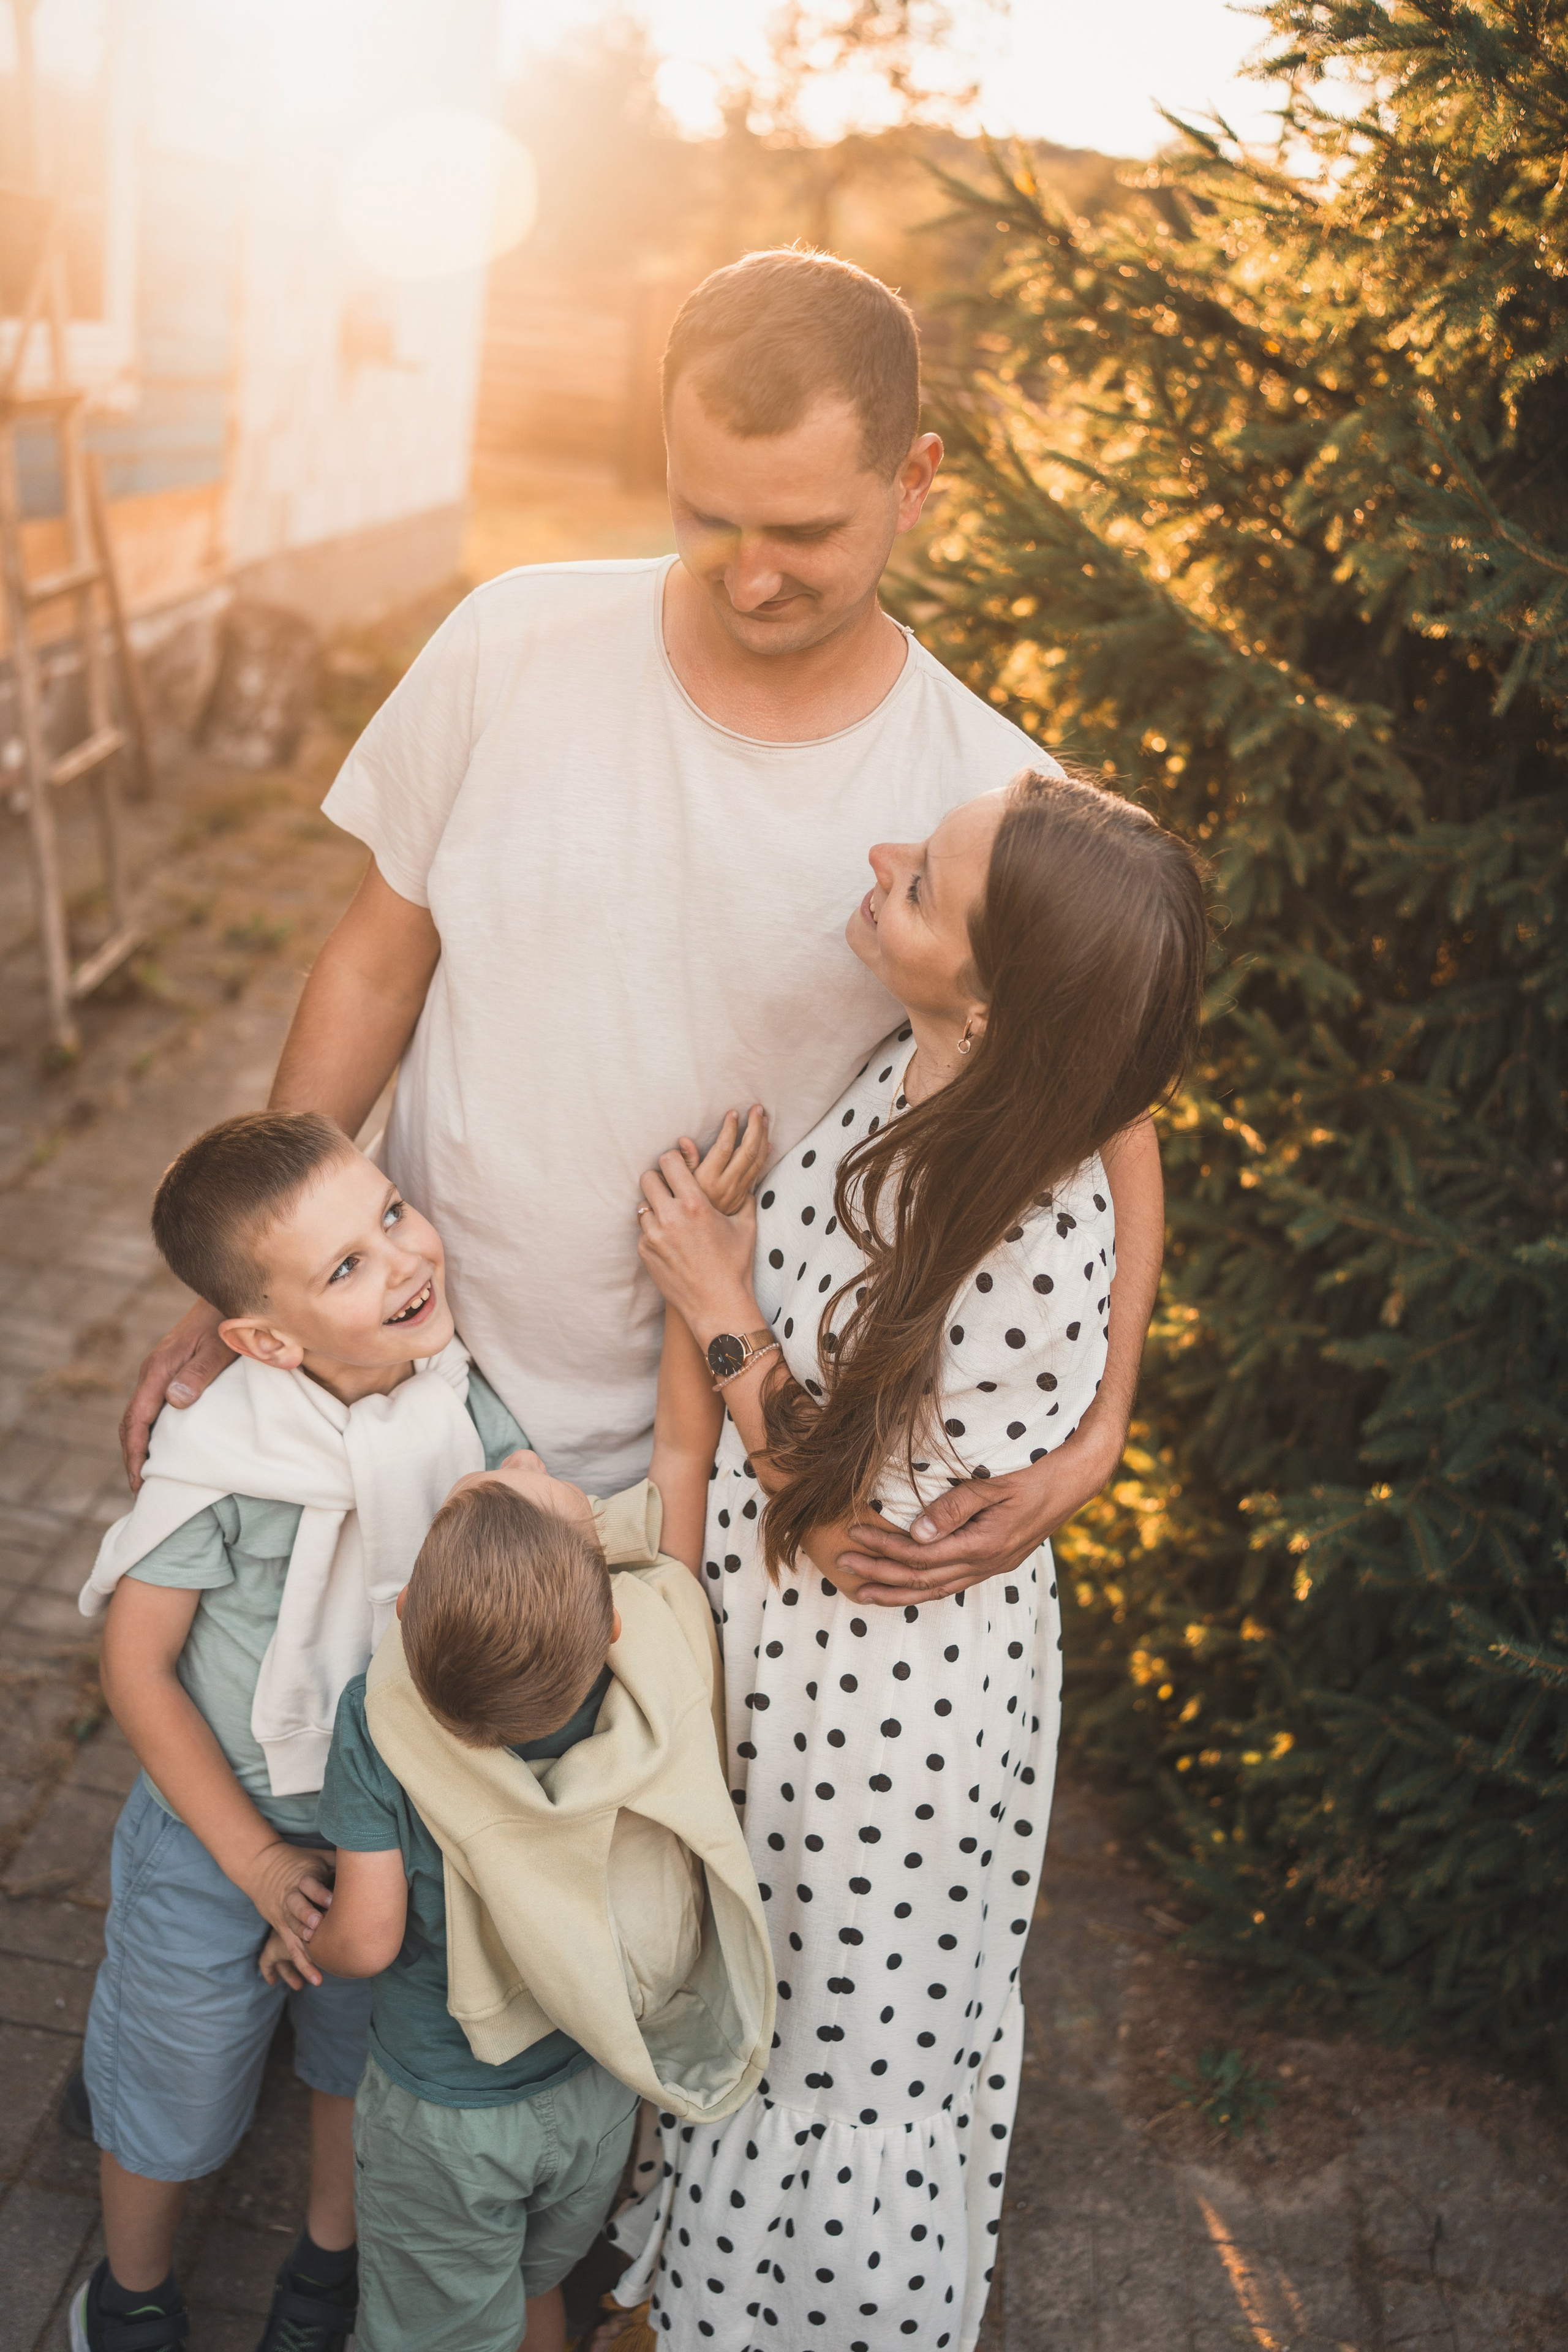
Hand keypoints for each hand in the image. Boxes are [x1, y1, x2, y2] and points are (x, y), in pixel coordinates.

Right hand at [121, 1298, 234, 1488]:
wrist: (230, 1294)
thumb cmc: (229, 1321)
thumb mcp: (219, 1348)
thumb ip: (198, 1373)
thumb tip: (173, 1403)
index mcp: (160, 1369)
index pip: (137, 1418)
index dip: (135, 1452)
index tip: (137, 1480)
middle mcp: (154, 1371)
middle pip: (132, 1420)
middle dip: (131, 1455)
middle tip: (138, 1488)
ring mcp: (160, 1370)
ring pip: (140, 1414)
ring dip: (138, 1443)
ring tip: (145, 1473)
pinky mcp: (170, 1369)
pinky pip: (152, 1405)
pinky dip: (150, 1429)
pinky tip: (160, 1443)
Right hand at [237, 1842, 334, 1984]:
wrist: (262, 1866)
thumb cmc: (299, 1860)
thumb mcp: (317, 1855)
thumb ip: (336, 1859)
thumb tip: (364, 1857)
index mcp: (301, 1877)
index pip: (309, 1884)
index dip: (319, 1892)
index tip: (333, 1900)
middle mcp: (290, 1896)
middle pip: (296, 1907)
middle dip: (306, 1916)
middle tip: (318, 1925)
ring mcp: (284, 1914)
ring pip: (292, 1932)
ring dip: (304, 1948)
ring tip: (317, 1963)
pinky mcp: (282, 1929)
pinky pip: (291, 1948)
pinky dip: (302, 1964)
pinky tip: (315, 1979)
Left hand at [638, 1147, 759, 1339]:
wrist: (717, 1304)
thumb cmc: (735, 1265)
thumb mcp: (746, 1227)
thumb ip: (744, 1199)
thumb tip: (747, 1183)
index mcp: (694, 1204)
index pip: (669, 1162)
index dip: (673, 1160)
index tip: (678, 1166)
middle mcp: (670, 1217)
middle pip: (648, 1178)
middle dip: (659, 1180)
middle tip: (671, 1189)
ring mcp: (653, 1236)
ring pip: (643, 1205)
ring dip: (655, 1208)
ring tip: (673, 1219)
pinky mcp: (645, 1252)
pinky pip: (643, 1231)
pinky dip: (654, 1232)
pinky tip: (672, 1242)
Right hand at [678, 1105, 769, 1214]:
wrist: (700, 1240)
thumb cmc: (684, 1208)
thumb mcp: (679, 1186)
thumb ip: (685, 1163)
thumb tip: (685, 1141)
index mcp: (707, 1179)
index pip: (724, 1148)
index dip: (730, 1128)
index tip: (733, 1113)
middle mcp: (726, 1185)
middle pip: (747, 1151)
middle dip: (755, 1127)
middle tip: (757, 1109)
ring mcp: (738, 1191)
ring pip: (757, 1160)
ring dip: (763, 1137)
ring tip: (764, 1118)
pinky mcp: (744, 1196)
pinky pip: (758, 1171)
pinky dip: (765, 1154)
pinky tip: (768, 1142)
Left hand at [836, 1422, 1122, 1605]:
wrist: (1079, 1474)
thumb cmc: (1037, 1468)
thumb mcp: (994, 1482)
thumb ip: (955, 1507)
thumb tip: (916, 1533)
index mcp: (985, 1544)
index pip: (921, 1555)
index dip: (885, 1548)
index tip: (853, 1535)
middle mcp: (989, 1562)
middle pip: (924, 1579)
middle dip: (881, 1575)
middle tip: (843, 1566)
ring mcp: (995, 1565)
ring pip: (938, 1588)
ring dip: (899, 1590)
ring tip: (864, 1592)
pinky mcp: (998, 1559)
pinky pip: (954, 1583)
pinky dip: (925, 1588)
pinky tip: (906, 1587)